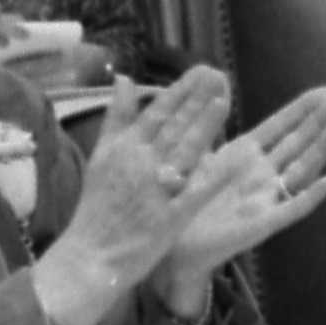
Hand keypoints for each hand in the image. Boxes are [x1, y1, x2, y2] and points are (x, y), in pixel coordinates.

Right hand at [34, 68, 233, 324]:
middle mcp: (139, 163)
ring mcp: (154, 188)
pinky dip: (212, 177)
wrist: (90, 254)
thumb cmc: (98, 206)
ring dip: (204, 125)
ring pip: (183, 151)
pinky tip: (235, 161)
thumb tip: (124, 78)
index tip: (202, 70)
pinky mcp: (168, 215)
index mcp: (125, 148)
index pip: (157, 112)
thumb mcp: (101, 156)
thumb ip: (117, 117)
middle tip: (219, 74)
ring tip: (224, 100)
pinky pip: (194, 193)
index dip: (181, 91)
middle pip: (172, 126)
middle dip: (196, 99)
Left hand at [154, 85, 325, 306]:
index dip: (304, 108)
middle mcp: (262, 173)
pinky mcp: (263, 223)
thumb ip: (207, 120)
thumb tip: (215, 78)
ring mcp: (265, 197)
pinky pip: (292, 209)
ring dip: (322, 149)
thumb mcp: (192, 155)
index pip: (281, 126)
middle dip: (320, 120)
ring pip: (301, 168)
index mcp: (245, 155)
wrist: (175, 246)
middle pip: (297, 142)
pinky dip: (311, 196)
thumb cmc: (183, 202)